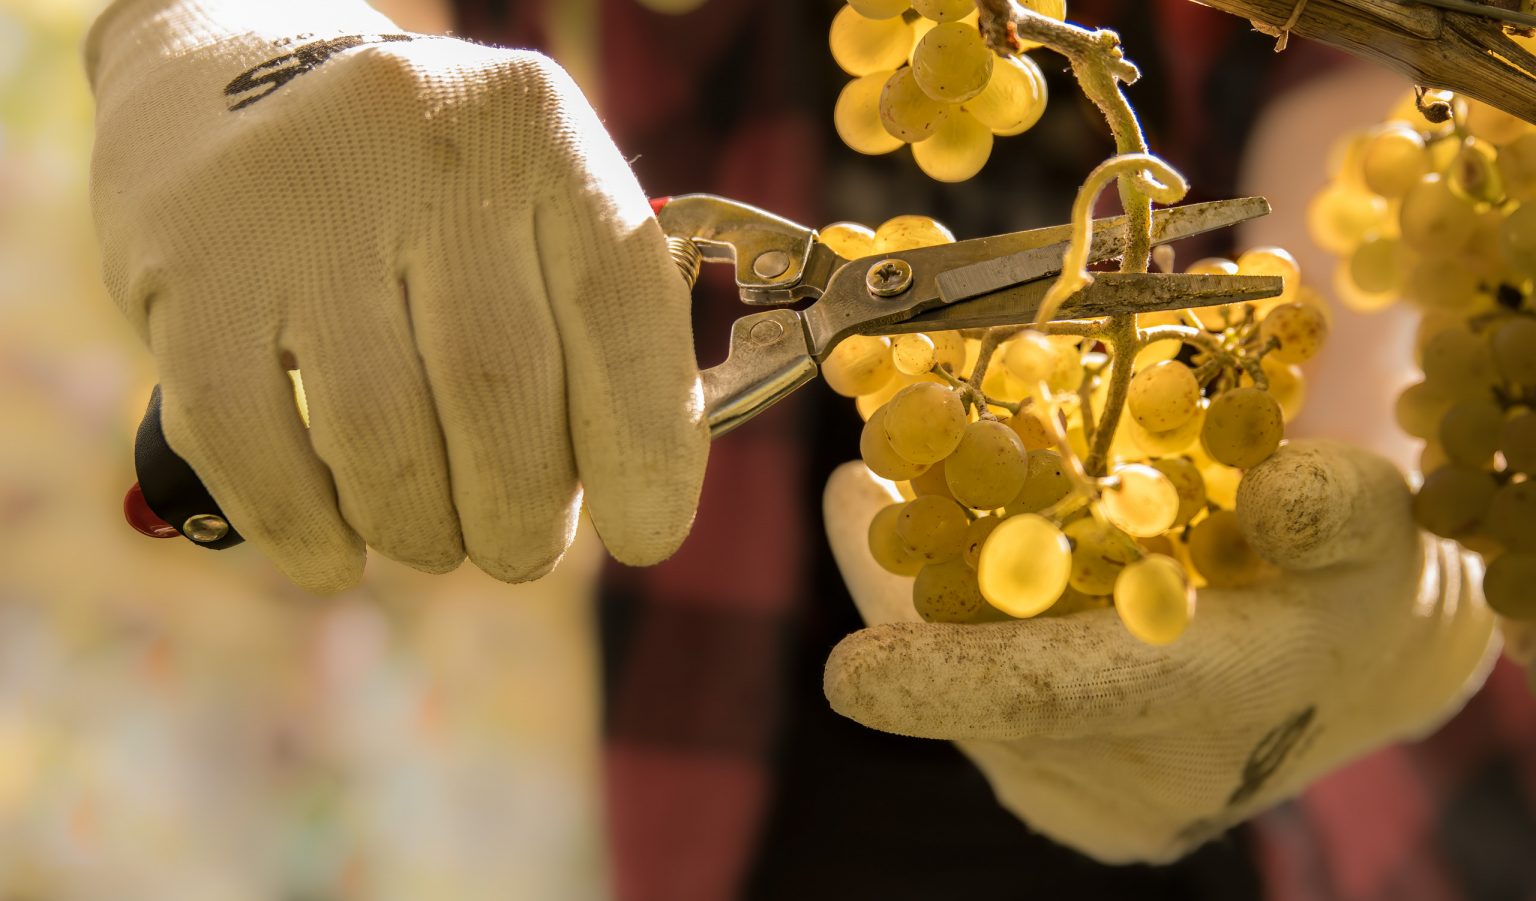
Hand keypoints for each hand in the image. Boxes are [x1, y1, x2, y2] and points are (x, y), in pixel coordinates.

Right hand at [88, 0, 706, 591]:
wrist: (231, 82)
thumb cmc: (427, 190)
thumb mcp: (530, 202)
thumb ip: (593, 323)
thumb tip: (637, 492)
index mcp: (535, 127)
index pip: (620, 310)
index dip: (648, 449)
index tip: (647, 536)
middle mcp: (419, 142)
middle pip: (499, 386)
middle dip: (524, 513)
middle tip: (521, 548)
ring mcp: (292, 202)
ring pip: (382, 436)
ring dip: (420, 529)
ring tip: (433, 539)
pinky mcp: (185, 268)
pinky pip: (253, 446)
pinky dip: (308, 530)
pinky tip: (337, 554)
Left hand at [822, 440, 1498, 862]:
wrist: (1352, 666)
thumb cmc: (1350, 580)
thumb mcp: (1371, 524)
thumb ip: (1336, 508)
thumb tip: (1278, 499)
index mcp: (1214, 710)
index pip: (1064, 703)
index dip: (954, 685)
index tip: (845, 673)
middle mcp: (1142, 783)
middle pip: (979, 692)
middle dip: (903, 585)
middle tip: (857, 477)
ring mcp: (1094, 799)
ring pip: (958, 696)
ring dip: (907, 595)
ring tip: (869, 492)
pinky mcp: (1065, 794)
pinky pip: (968, 703)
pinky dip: (934, 623)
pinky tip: (912, 542)